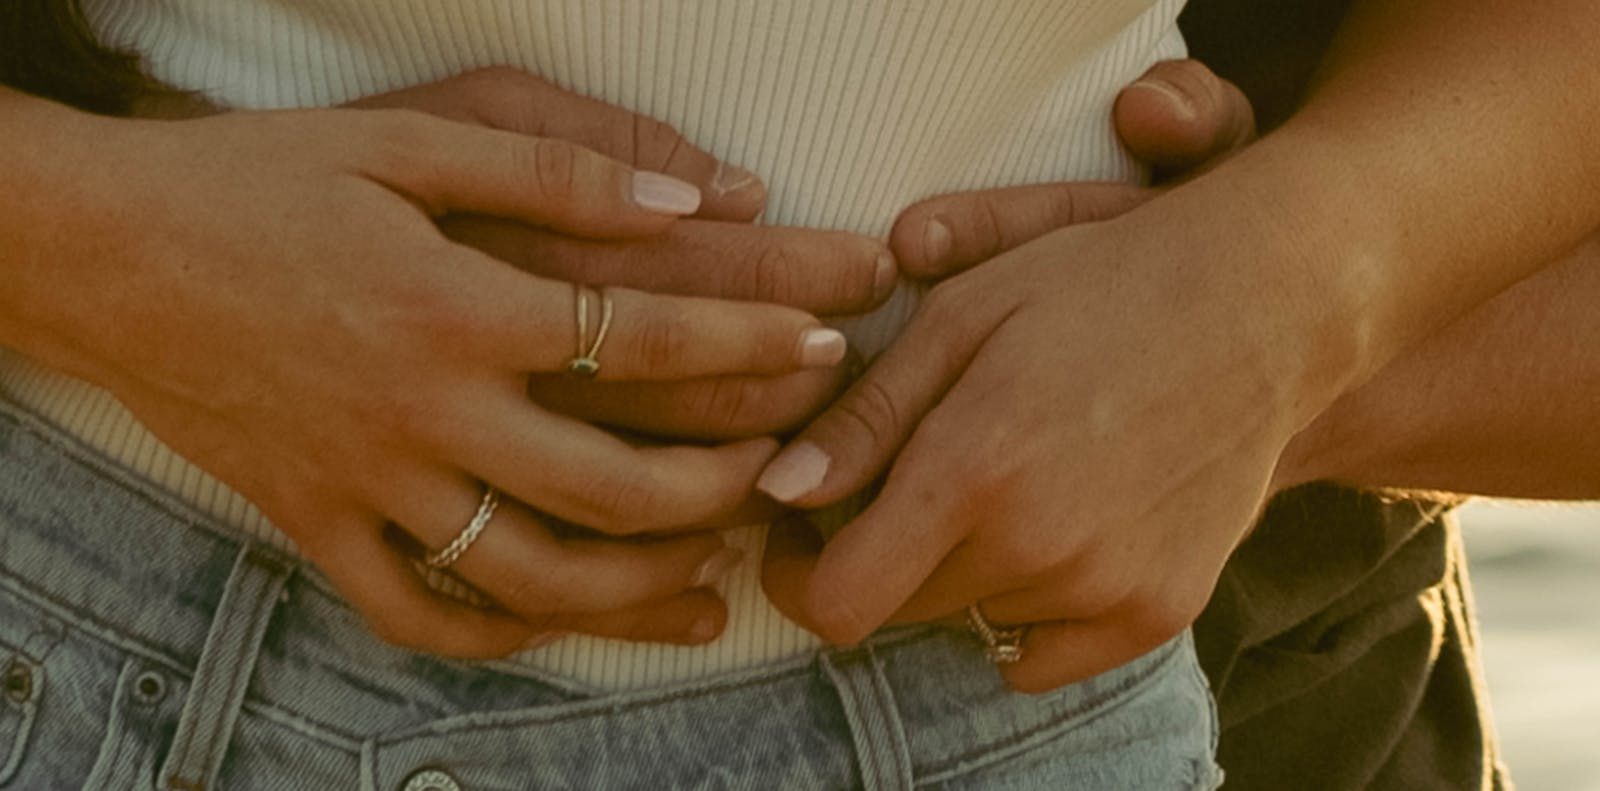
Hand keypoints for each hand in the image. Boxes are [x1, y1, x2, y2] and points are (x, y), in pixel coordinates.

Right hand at [14, 87, 847, 658]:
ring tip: (713, 574)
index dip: (749, 340)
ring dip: (637, 587)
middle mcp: (424, 412)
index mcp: (457, 307)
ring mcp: (369, 484)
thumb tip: (692, 196)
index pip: (640, 341)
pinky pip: (416, 613)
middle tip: (784, 473)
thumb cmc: (257, 183)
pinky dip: (497, 634)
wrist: (104, 252)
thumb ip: (555, 169)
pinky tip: (563, 620)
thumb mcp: (406, 142)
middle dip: (721, 486)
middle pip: (609, 485)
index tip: (823, 341)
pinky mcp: (315, 527)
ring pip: (528, 575)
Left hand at [760, 60, 1267, 691]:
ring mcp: (1104, 589)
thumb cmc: (1100, 285)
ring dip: (958, 568)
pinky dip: (1025, 608)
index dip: (798, 575)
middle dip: (877, 554)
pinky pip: (1043, 653)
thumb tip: (778, 494)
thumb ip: (863, 420)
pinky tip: (1050, 532)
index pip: (838, 602)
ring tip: (1001, 479)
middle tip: (907, 482)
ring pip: (970, 618)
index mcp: (972, 470)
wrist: (1266, 303)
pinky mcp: (1159, 611)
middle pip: (899, 609)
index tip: (802, 533)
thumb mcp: (961, 316)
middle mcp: (1036, 547)